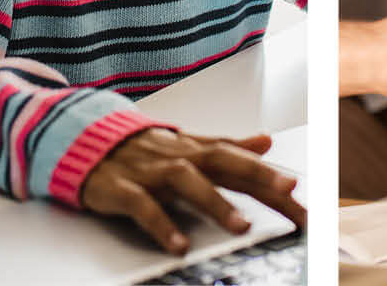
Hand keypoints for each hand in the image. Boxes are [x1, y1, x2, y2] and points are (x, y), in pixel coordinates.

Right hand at [79, 129, 303, 254]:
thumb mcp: (190, 146)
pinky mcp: (124, 189)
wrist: (85, 141)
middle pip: (224, 161)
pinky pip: (144, 207)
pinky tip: (179, 245)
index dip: (273, 176)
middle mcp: (181, 157)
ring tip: (242, 227)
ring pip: (189, 181)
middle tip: (288, 193)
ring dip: (216, 203)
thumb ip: (229, 146)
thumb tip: (266, 140)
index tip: (301, 192)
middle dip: (257, 175)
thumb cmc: (147, 149)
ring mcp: (152, 172)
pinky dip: (162, 225)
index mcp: (200, 150)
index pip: (243, 162)